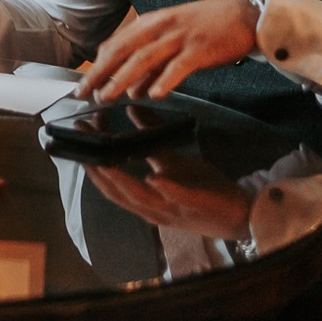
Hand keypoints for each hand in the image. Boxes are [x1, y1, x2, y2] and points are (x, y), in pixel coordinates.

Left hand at [75, 0, 257, 101]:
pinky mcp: (201, 49)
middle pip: (123, 50)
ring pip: (144, 58)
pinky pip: (179, 66)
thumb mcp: (175, 40)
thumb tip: (133, 89)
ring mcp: (181, 37)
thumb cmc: (210, 26)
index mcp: (153, 21)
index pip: (117, 42)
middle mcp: (162, 26)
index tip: (85, 81)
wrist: (247, 13)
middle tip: (84, 92)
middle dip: (100, 72)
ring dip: (122, 79)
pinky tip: (153, 95)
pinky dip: (164, 80)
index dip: (98, 63)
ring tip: (108, 97)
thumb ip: (154, 65)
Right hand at [87, 150, 251, 239]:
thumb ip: (151, 138)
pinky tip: (153, 177)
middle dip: (97, 169)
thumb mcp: (173, 160)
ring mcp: (172, 210)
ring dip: (120, 179)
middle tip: (82, 145)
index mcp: (144, 198)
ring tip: (104, 161)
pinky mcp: (194, 206)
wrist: (240, 211)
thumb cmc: (204, 188)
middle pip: (116, 192)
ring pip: (138, 198)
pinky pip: (177, 199)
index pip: (110, 182)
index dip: (92, 163)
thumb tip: (132, 109)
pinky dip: (164, 189)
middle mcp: (152, 208)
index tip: (80, 139)